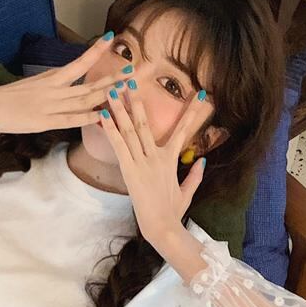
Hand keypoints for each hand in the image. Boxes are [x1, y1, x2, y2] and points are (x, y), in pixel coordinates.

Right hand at [0, 35, 122, 134]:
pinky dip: (87, 117)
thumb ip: (55, 82)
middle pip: (90, 82)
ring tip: (125, 90)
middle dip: (113, 78)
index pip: (80, 61)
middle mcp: (55, 88)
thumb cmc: (11, 95)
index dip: (96, 50)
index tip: (111, 36)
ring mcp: (51, 105)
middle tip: (133, 70)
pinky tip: (102, 116)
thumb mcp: (35, 83)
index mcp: (52, 77)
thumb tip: (72, 79)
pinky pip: (70, 119)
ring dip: (106, 95)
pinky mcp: (45, 121)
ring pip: (84, 99)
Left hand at [97, 82, 209, 254]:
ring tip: (111, 90)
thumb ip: (195, 175)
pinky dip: (110, 129)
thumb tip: (202, 160)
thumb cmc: (174, 212)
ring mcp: (142, 162)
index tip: (200, 94)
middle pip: (147, 122)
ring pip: (130, 129)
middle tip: (131, 79)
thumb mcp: (187, 192)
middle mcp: (156, 156)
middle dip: (138, 100)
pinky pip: (119, 145)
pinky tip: (103, 116)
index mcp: (171, 159)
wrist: (163, 227)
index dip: (192, 111)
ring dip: (120, 108)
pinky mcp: (130, 170)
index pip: (183, 130)